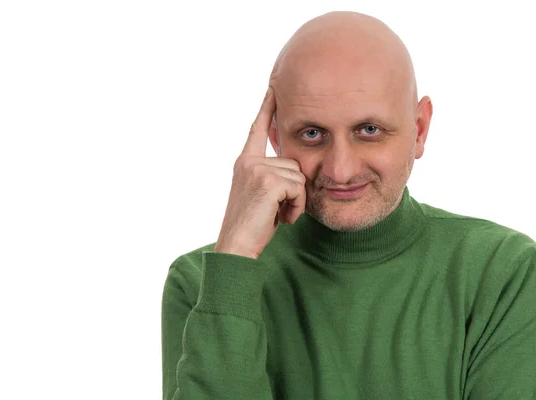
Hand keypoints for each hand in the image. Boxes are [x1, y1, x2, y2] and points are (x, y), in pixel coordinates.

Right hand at [213, 87, 306, 258]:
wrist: (236, 247)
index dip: (267, 109)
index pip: (257, 129)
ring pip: (299, 176)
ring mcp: (257, 170)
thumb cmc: (252, 226)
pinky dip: (298, 206)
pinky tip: (283, 218)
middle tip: (279, 210)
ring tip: (279, 215)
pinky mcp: (268, 181)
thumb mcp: (261, 196)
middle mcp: (248, 161)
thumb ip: (272, 177)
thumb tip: (297, 170)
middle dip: (294, 189)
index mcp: (245, 162)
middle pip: (293, 162)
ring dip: (297, 200)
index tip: (273, 88)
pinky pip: (299, 187)